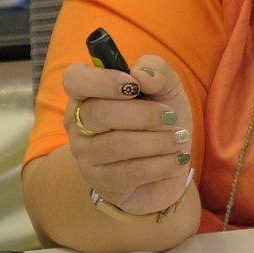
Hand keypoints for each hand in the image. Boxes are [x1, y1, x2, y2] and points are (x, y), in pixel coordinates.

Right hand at [59, 56, 193, 215]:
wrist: (169, 166)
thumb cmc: (159, 122)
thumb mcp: (166, 88)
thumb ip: (156, 70)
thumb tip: (141, 75)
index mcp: (87, 93)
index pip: (74, 79)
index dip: (102, 80)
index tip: (134, 86)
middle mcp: (78, 124)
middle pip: (99, 113)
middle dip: (144, 114)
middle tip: (172, 117)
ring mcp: (86, 156)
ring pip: (117, 144)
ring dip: (157, 141)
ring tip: (179, 139)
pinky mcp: (102, 183)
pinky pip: (130, 172)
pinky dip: (161, 164)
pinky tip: (176, 160)